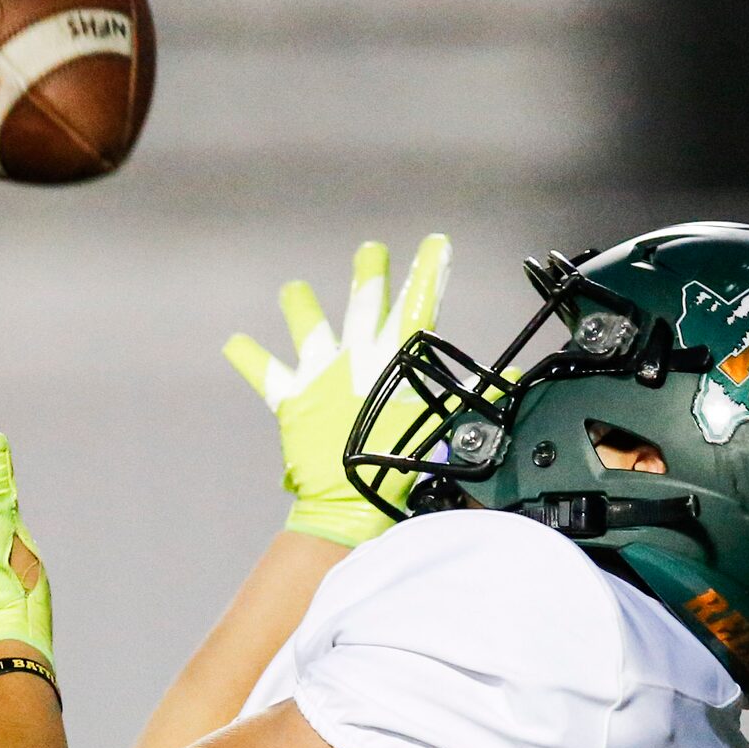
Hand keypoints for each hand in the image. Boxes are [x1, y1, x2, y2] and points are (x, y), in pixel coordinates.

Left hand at [223, 233, 451, 546]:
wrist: (349, 502)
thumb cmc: (401, 470)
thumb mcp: (443, 429)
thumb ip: (474, 399)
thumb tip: (516, 378)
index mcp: (396, 361)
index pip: (419, 305)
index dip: (428, 273)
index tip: (436, 245)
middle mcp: (357, 357)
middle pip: (365, 305)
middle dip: (369, 275)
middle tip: (370, 250)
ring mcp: (321, 374)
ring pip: (310, 327)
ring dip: (302, 305)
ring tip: (293, 290)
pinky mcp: (291, 398)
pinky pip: (265, 372)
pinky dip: (249, 356)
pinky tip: (232, 341)